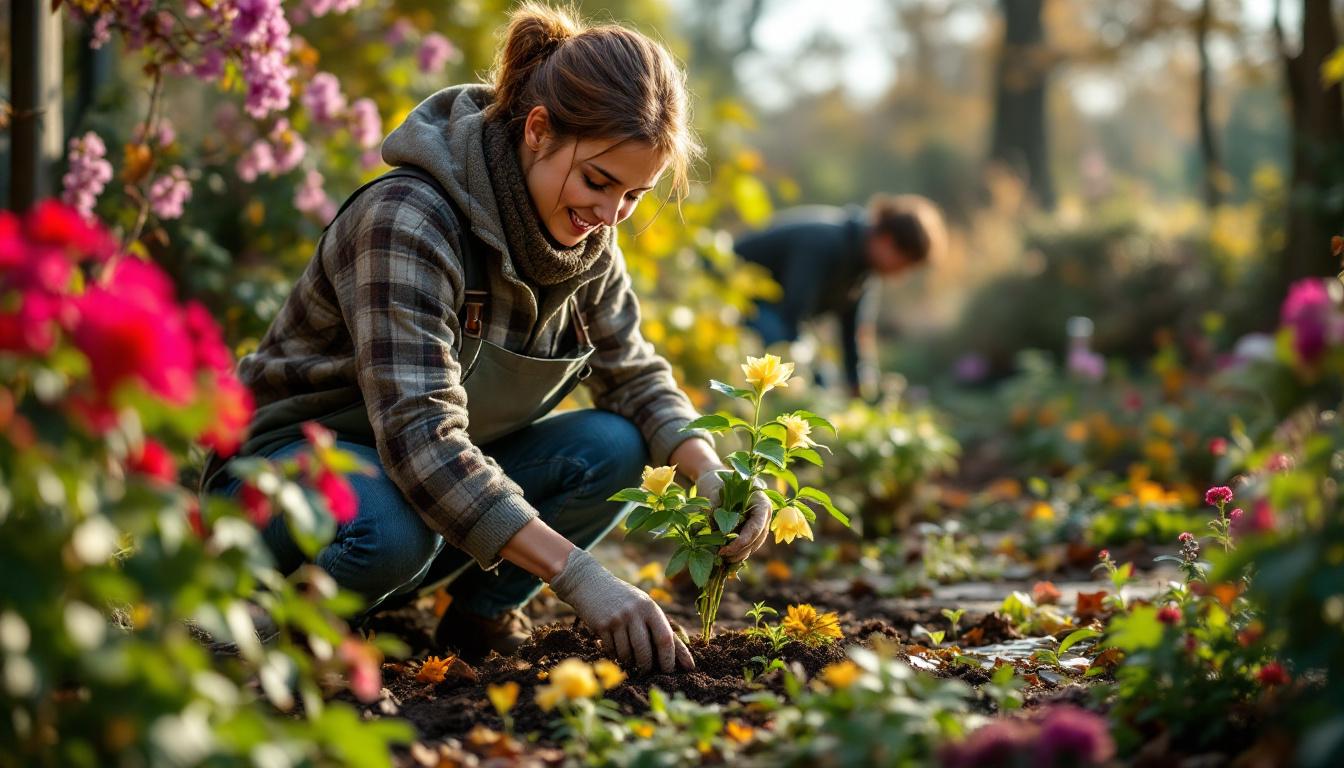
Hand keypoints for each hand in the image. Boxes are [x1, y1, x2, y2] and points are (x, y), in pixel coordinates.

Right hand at [549, 548, 694, 672]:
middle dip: (648, 666)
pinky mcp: (602, 625)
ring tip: (630, 660)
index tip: (672, 671)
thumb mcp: (644, 606)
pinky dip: (615, 656)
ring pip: (627, 654)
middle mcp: (635, 612)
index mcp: (650, 607)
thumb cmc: (624, 599)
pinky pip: (612, 651)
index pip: (665, 638)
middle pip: (646, 651)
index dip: (671, 658)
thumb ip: (660, 628)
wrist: (590, 583)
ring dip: (630, 663)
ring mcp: (618, 618)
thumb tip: (683, 658)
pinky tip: (615, 650)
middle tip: (648, 671)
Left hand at [696, 469, 771, 562]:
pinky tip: (726, 557)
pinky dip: (738, 551)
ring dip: (740, 554)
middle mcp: (763, 514)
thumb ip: (716, 510)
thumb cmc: (716, 482)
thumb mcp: (714, 493)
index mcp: (761, 502)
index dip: (743, 541)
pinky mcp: (749, 529)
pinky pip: (747, 544)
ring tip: (723, 559)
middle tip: (722, 556)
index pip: (756, 526)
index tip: (726, 549)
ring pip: (754, 544)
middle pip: (757, 538)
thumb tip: (720, 533)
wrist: (714, 479)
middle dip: (741, 550)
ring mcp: (758, 523)